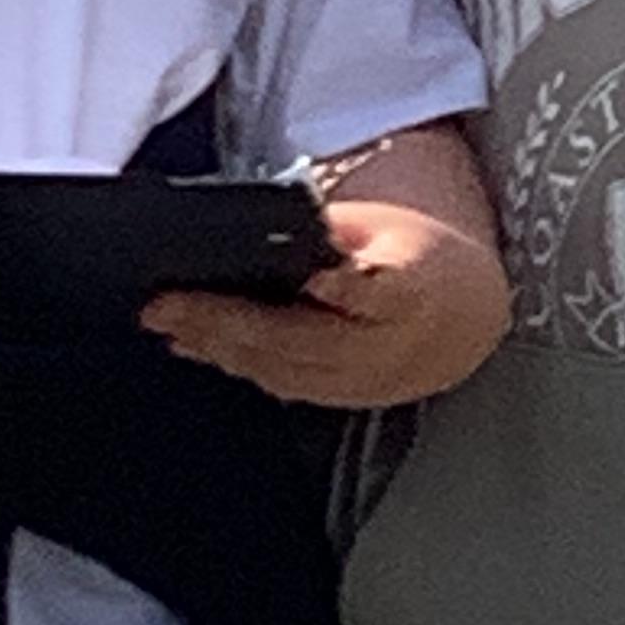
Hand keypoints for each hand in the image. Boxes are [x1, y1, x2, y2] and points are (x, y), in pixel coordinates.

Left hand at [142, 194, 508, 407]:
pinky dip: (233, 362)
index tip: (314, 276)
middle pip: (304, 339)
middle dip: (231, 323)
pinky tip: (193, 344)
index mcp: (409, 292)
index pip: (379, 291)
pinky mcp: (338, 398)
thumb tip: (287, 229)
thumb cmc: (416, 259)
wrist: (458, 319)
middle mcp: (384, 348)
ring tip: (167, 321)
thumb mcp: (389, 226)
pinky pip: (280, 382)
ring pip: (283, 369)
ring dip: (219, 348)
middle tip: (168, 303)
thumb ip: (340, 230)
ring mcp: (361, 382)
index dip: (346, 287)